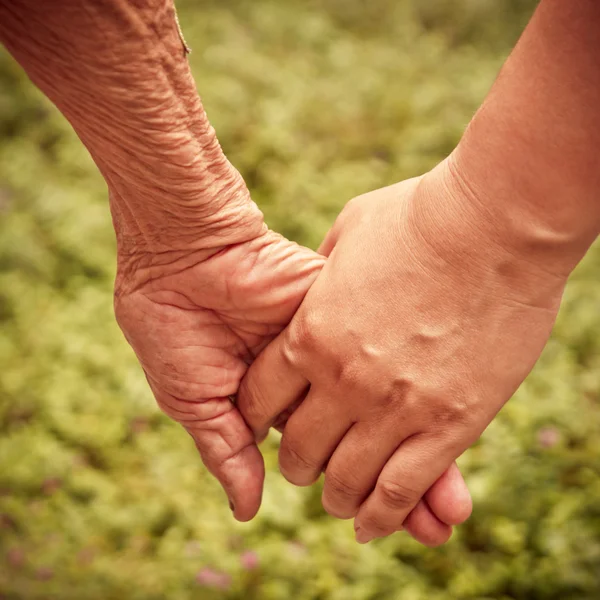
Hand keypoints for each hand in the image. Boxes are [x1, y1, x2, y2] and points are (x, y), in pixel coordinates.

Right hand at [114, 217, 470, 544]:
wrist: (178, 258)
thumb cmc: (172, 328)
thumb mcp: (196, 400)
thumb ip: (226, 450)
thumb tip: (249, 510)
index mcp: (286, 401)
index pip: (336, 452)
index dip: (365, 488)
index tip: (399, 525)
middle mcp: (320, 375)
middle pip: (374, 432)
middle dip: (406, 480)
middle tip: (441, 525)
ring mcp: (337, 342)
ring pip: (392, 398)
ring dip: (423, 445)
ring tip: (453, 504)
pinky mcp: (345, 305)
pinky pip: (388, 351)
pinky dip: (416, 391)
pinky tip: (450, 429)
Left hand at [238, 159, 566, 541]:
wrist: (494, 223)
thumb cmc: (418, 217)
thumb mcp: (348, 235)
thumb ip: (323, 272)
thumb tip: (316, 285)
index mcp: (310, 333)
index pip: (260, 400)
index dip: (257, 418)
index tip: (267, 425)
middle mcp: (344, 379)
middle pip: (298, 448)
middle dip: (295, 462)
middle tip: (303, 465)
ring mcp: (396, 406)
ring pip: (348, 480)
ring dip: (336, 496)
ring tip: (338, 499)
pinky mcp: (450, 423)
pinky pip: (403, 488)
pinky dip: (384, 515)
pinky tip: (374, 525)